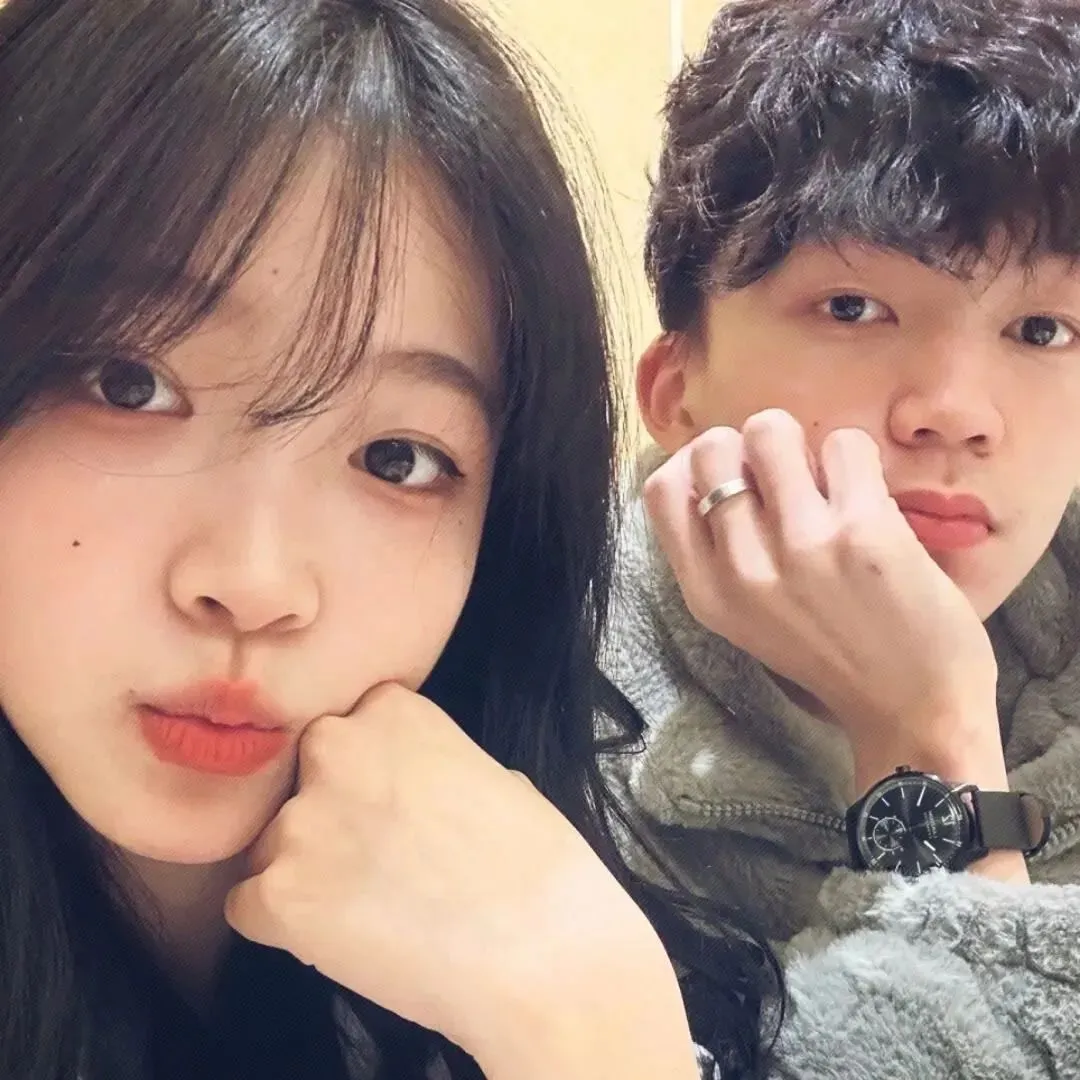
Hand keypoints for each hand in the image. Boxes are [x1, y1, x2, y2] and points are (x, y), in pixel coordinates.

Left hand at [224, 684, 697, 1079]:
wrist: (543, 954)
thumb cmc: (539, 868)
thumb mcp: (492, 774)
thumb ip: (430, 762)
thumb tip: (409, 786)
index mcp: (394, 712)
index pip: (349, 726)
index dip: (369, 771)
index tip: (394, 805)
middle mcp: (338, 750)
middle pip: (301, 776)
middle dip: (327, 812)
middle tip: (375, 860)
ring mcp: (302, 822)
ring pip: (272, 843)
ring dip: (306, 872)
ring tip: (372, 909)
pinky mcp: (278, 895)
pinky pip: (249, 905)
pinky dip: (282, 927)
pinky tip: (343, 939)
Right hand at [644, 410, 1002, 781]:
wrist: (914, 710)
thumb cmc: (831, 656)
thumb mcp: (747, 619)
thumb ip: (720, 555)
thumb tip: (723, 465)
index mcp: (708, 593)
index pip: (661, 489)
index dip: (696, 467)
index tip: (734, 482)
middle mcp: (742, 570)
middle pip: (711, 448)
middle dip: (748, 447)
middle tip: (785, 478)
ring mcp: (801, 547)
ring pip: (770, 430)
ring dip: (802, 444)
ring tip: (826, 482)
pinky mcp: (863, 532)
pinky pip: (845, 444)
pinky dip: (857, 459)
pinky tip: (868, 496)